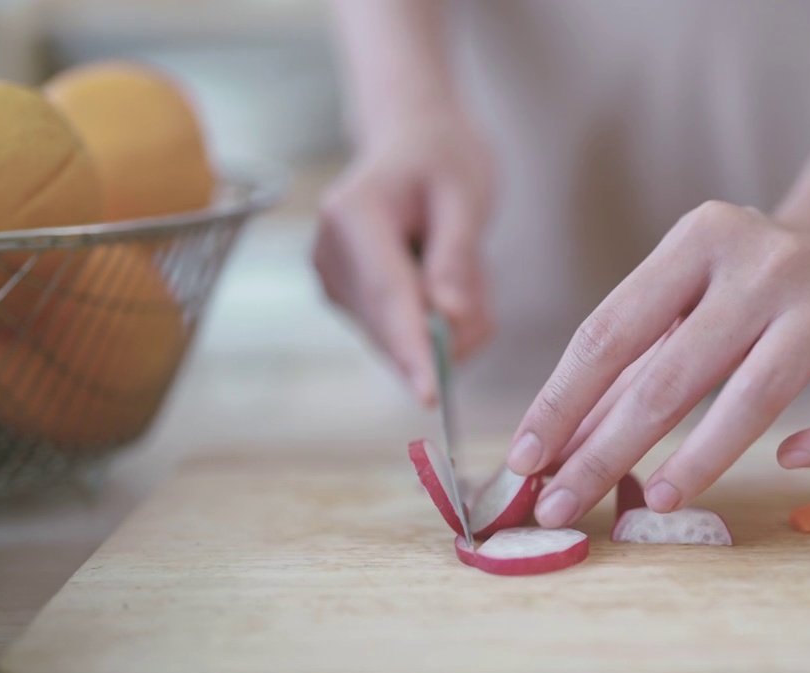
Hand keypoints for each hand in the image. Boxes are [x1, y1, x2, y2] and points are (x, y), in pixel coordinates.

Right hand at [313, 108, 495, 404]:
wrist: (411, 138)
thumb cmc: (442, 157)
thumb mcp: (465, 195)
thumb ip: (457, 259)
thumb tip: (451, 321)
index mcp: (352, 216)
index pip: (388, 297)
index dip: (412, 351)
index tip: (431, 397)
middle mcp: (330, 254)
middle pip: (394, 328)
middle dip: (451, 331)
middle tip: (478, 282)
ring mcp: (334, 282)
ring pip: (403, 340)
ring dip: (449, 323)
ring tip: (461, 265)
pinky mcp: (348, 302)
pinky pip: (403, 336)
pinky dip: (438, 322)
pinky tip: (445, 278)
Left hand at [506, 200, 809, 527]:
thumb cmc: (743, 284)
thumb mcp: (681, 301)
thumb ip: (625, 369)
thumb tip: (553, 453)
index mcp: (699, 238)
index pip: (612, 332)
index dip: (562, 403)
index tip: (525, 462)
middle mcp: (766, 261)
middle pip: (672, 373)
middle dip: (607, 451)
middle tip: (560, 507)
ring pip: (759, 396)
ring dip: (699, 460)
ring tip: (654, 501)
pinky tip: (790, 460)